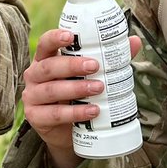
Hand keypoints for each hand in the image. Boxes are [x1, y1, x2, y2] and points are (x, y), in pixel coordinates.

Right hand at [20, 29, 142, 167]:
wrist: (67, 131)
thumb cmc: (77, 94)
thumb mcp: (89, 75)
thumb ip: (109, 58)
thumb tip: (134, 41)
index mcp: (45, 59)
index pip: (45, 44)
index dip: (55, 38)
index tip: (70, 36)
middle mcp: (34, 75)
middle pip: (48, 67)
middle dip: (72, 65)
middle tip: (95, 66)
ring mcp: (32, 97)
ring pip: (51, 90)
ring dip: (76, 89)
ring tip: (98, 88)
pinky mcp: (35, 117)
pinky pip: (54, 114)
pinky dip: (74, 112)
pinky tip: (92, 111)